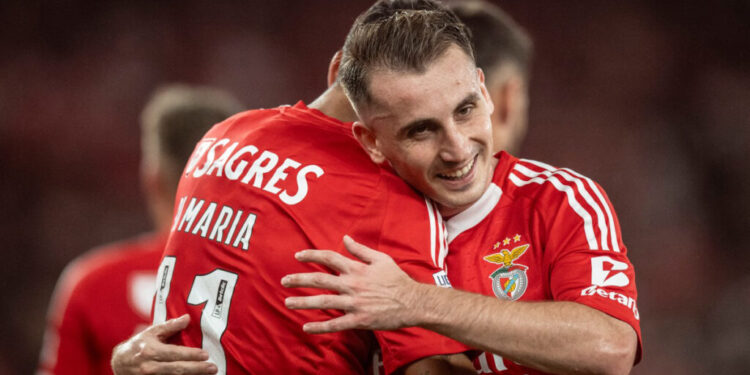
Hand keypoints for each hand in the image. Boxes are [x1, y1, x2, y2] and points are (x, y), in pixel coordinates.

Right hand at [111, 314, 217, 374]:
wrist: (120, 363)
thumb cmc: (138, 345)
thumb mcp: (151, 332)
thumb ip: (170, 326)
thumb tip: (187, 318)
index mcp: (150, 350)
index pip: (174, 354)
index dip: (191, 355)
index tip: (205, 355)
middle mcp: (150, 366)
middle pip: (177, 369)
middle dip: (197, 369)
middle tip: (213, 368)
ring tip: (208, 374)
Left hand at [281, 235, 421, 332]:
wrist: (413, 302)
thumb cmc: (397, 280)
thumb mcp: (381, 259)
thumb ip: (360, 250)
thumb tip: (345, 238)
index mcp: (357, 269)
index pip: (329, 258)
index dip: (312, 255)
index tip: (297, 256)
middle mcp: (353, 284)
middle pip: (320, 279)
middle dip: (299, 279)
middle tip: (284, 281)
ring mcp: (355, 303)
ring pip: (323, 302)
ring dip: (303, 302)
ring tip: (288, 302)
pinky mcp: (359, 319)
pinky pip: (336, 324)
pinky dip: (320, 326)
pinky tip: (306, 327)